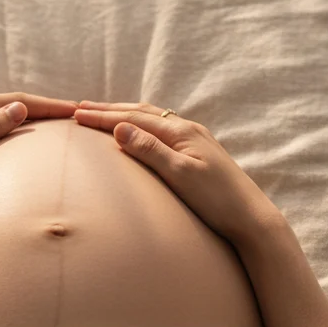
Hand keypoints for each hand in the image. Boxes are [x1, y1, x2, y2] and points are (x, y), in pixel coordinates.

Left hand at [0, 93, 78, 212]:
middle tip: (75, 112)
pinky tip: (22, 138)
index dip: (48, 104)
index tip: (75, 108)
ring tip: (56, 123)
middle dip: (44, 107)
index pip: (17, 100)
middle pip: (12, 103)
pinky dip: (14, 128)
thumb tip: (21, 107)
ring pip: (3, 115)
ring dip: (30, 116)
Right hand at [73, 101, 284, 245]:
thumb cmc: (217, 201)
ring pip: (152, 119)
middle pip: (141, 113)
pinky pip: (161, 130)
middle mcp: (188, 130)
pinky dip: (141, 126)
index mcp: (181, 132)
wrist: (251, 219)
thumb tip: (119, 127)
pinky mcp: (198, 153)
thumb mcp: (180, 175)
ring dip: (125, 115)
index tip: (76, 114)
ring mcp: (194, 140)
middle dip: (109, 110)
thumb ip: (150, 150)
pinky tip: (138, 133)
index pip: (133, 119)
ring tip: (102, 114)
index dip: (103, 116)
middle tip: (80, 108)